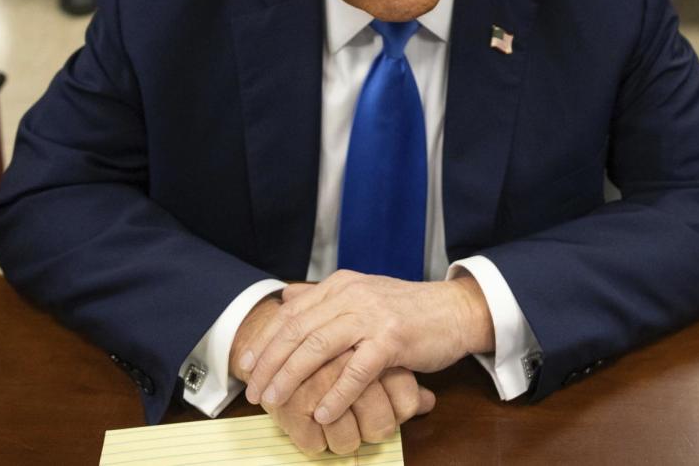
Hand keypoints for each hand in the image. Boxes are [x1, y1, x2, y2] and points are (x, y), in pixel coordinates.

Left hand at [231, 296, 434, 454]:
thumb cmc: (407, 310)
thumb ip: (323, 297)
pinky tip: (322, 412)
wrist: (454, 311)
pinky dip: (336, 394)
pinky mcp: (393, 338)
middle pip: (297, 330)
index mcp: (340, 285)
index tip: (244, 365)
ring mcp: (372, 315)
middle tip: (253, 391)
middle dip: (269, 362)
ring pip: (319, 347)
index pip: (290, 313)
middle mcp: (351, 294)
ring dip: (292, 377)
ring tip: (275, 401)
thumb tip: (285, 297)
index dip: (263, 340)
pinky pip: (356, 370)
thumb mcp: (362, 295)